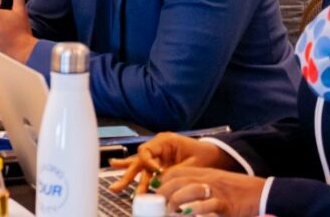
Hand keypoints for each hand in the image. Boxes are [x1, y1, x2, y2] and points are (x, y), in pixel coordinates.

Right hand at [108, 133, 235, 194]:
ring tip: (115, 188)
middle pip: (139, 160)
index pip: (147, 151)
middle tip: (118, 187)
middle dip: (128, 174)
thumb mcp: (191, 165)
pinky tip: (115, 165)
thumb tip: (158, 183)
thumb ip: (173, 172)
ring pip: (139, 167)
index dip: (147, 163)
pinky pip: (142, 166)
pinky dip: (129, 167)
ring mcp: (157, 155)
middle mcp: (158, 146)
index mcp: (166, 141)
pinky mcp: (159, 163)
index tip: (155, 173)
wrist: (214, 155)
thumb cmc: (205, 156)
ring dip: (128, 178)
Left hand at [158, 166, 265, 216]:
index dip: (161, 181)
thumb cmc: (236, 191)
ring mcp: (216, 190)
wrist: (261, 193)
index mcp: (203, 173)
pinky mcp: (226, 204)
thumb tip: (176, 200)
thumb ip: (197, 188)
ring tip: (171, 212)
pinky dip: (196, 211)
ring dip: (176, 202)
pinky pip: (207, 206)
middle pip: (179, 181)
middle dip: (164, 193)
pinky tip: (189, 215)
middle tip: (158, 206)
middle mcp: (208, 179)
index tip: (152, 191)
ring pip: (189, 190)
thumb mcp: (215, 184)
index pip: (176, 172)